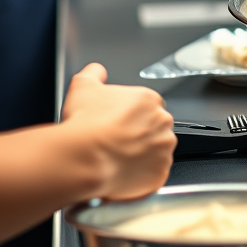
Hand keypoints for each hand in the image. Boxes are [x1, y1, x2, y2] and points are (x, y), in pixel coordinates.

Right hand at [60, 63, 175, 200]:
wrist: (83, 159)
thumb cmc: (85, 124)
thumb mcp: (83, 85)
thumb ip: (94, 72)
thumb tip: (97, 71)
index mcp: (148, 99)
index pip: (147, 105)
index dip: (130, 115)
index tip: (118, 123)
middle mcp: (162, 122)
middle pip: (154, 127)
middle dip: (139, 134)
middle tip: (117, 141)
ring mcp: (163, 149)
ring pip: (157, 151)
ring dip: (143, 154)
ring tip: (119, 158)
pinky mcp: (160, 174)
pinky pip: (155, 174)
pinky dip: (143, 175)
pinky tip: (124, 172)